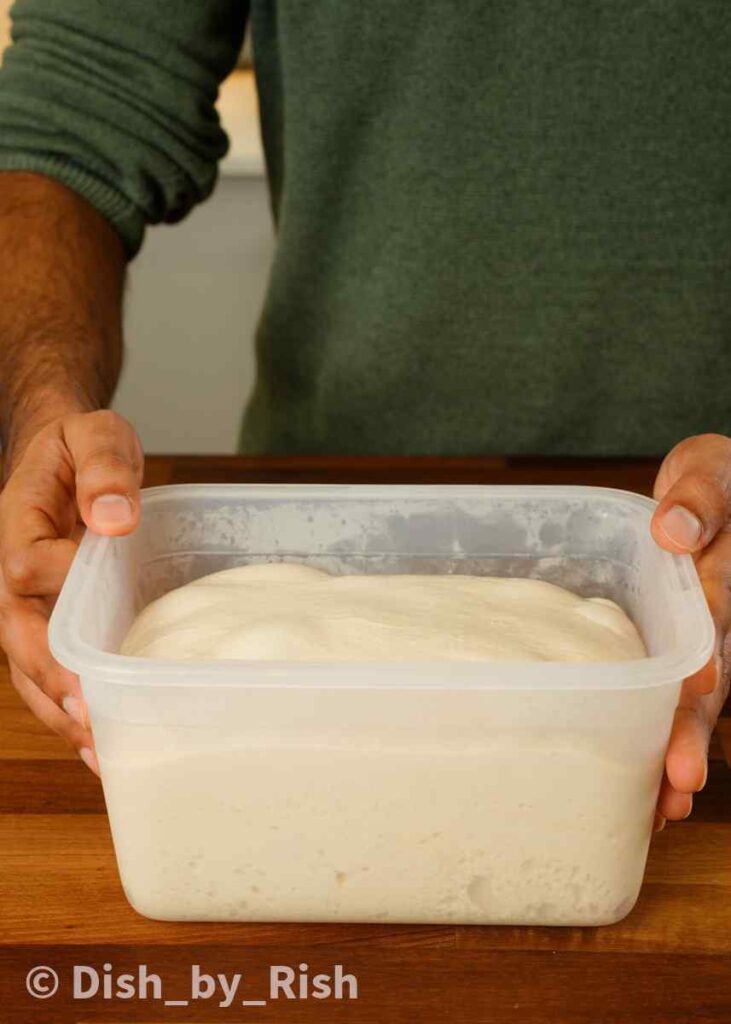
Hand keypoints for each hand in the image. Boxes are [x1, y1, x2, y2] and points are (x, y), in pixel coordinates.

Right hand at [0, 409, 142, 772]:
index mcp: (20, 520)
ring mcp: (27, 603)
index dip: (57, 587)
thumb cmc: (82, 447)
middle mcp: (14, 572)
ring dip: (60, 709)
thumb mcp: (97, 434)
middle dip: (51, 678)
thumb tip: (114, 517)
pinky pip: (49, 670)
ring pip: (29, 665)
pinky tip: (100, 745)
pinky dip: (71, 707)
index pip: (25, 562)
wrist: (64, 455)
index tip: (97, 607)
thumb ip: (104, 466)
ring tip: (98, 752)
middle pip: (17, 633)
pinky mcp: (48, 621)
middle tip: (89, 718)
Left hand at [651, 433, 730, 827]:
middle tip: (681, 780)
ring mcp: (704, 648)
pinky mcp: (678, 659)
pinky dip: (658, 745)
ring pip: (695, 708)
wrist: (705, 497)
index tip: (698, 688)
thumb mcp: (710, 471)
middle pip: (712, 683)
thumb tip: (670, 530)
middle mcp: (720, 622)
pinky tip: (644, 793)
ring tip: (663, 808)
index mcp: (725, 580)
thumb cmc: (709, 483)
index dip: (710, 656)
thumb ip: (700, 499)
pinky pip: (671, 705)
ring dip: (679, 753)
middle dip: (696, 731)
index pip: (718, 621)